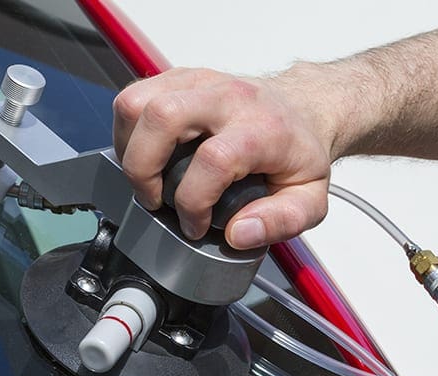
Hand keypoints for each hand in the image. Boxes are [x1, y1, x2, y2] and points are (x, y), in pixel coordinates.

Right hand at [112, 67, 333, 247]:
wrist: (303, 109)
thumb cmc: (299, 153)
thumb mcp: (309, 199)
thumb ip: (280, 222)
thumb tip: (238, 234)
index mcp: (263, 129)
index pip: (213, 160)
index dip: (194, 202)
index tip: (196, 225)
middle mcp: (229, 98)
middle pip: (163, 117)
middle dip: (143, 169)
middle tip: (155, 200)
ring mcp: (200, 82)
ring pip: (137, 102)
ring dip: (129, 149)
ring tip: (147, 179)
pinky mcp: (180, 78)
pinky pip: (134, 97)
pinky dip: (128, 132)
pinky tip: (146, 156)